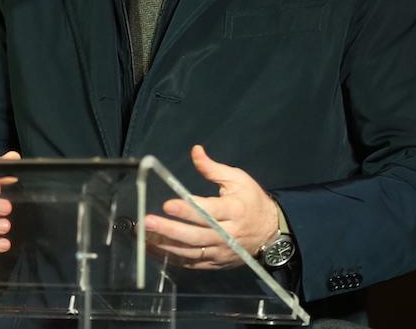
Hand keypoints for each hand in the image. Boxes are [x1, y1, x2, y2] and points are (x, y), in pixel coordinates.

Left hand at [141, 144, 278, 268]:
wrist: (271, 233)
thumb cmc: (251, 201)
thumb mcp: (238, 179)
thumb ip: (213, 168)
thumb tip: (195, 151)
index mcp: (234, 210)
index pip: (209, 211)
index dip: (188, 210)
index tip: (168, 205)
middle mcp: (229, 234)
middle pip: (197, 235)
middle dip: (170, 229)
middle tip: (147, 222)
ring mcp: (222, 251)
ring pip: (192, 252)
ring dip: (166, 245)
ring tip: (144, 236)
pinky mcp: (217, 263)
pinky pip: (192, 264)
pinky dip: (172, 258)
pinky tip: (154, 250)